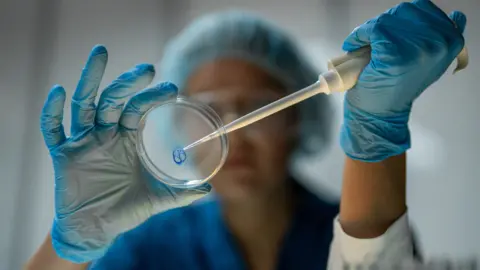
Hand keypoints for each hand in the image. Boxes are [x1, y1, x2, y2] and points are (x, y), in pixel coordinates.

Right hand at [40, 45, 210, 262]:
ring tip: (100, 53)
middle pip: (112, 99)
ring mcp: (82, 142)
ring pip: (84, 104)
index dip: (151, 97)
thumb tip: (210, 190)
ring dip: (90, 79)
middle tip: (146, 68)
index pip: (137, 109)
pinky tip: (58, 91)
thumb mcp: (156, 199)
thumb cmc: (125, 210)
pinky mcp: (62, 154)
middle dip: (128, 82)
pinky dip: (52, 111)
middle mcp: (104, 134)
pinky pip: (53, 130)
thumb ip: (181, 194)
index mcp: (126, 139)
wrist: (96, 230)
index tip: (169, 87)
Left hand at [340, 0, 465, 160]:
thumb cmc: (399, 87)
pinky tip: (353, 47)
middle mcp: (439, 42)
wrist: (381, 115)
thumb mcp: (430, 61)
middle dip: (384, 23)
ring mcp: (417, 48)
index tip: (389, 32)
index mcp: (452, 40)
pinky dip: (358, 36)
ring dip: (370, 30)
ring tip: (365, 45)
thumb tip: (452, 17)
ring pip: (387, 20)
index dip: (401, 18)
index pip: (423, 8)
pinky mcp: (394, 53)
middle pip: (404, 11)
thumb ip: (440, 39)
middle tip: (373, 40)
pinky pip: (372, 30)